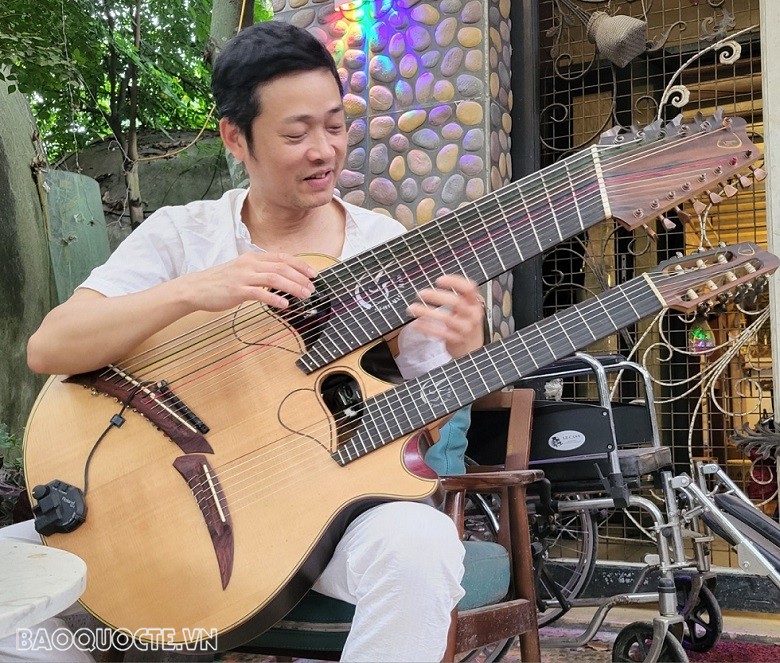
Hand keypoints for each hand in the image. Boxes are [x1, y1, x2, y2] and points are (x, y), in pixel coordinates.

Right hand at [182, 252, 315, 311]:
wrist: (196, 288)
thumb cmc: (221, 281)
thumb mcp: (243, 270)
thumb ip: (261, 271)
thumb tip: (283, 278)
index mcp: (253, 257)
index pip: (282, 258)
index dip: (300, 265)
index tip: (313, 273)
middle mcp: (250, 264)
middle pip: (282, 267)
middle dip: (301, 277)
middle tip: (313, 288)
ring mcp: (243, 276)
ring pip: (274, 278)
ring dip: (293, 287)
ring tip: (305, 295)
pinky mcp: (237, 290)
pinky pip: (260, 293)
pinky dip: (274, 298)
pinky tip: (285, 305)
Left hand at [407, 275, 484, 358]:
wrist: (472, 347)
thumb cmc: (465, 322)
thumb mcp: (467, 308)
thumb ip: (455, 296)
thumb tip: (432, 286)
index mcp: (474, 303)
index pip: (469, 288)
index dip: (454, 282)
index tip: (439, 280)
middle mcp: (472, 315)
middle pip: (456, 302)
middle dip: (436, 296)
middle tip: (421, 293)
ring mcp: (465, 328)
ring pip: (446, 318)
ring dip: (426, 312)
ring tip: (412, 308)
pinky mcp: (456, 340)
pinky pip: (440, 333)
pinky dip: (426, 327)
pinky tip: (416, 323)